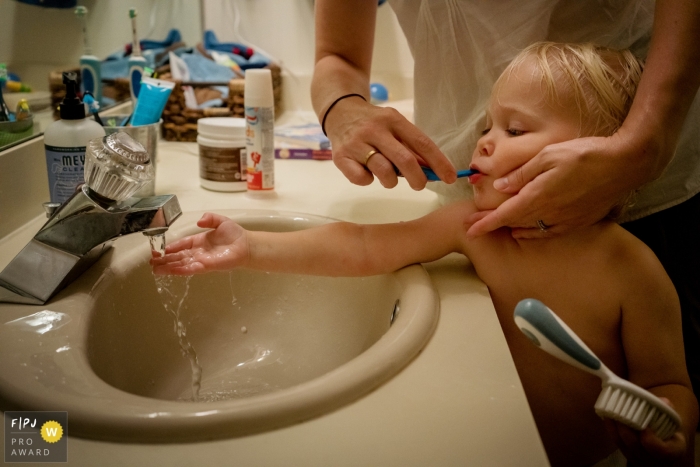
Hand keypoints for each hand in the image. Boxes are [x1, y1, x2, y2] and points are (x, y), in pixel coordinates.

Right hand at [150, 213, 248, 274]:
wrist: (246, 245)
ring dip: (168, 267)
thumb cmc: (234, 234)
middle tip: (151, 264)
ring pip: (181, 264)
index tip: (158, 251)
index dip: (170, 248)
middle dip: (164, 261)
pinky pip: (192, 269)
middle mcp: (198, 252)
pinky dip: (181, 270)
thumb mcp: (220, 221)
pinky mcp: (207, 266)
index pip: (181, 245)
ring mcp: (201, 260)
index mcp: (198, 241)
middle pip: (178, 257)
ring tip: (155, 271)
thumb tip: (199, 221)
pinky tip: (171, 271)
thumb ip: (209, 218)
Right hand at [324, 97, 456, 189]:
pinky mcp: (341, 157)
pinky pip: (361, 179)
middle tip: (420, 185)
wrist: (339, 112)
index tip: (451, 178)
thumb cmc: (374, 124)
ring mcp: (357, 143)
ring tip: (389, 177)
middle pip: (405, 160)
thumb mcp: (394, 127)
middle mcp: (375, 130)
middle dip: (418, 178)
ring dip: (391, 181)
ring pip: (383, 171)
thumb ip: (411, 147)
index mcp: (394, 120)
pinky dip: (368, 180)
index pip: (422, 143)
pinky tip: (366, 172)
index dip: (439, 162)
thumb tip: (434, 171)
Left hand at [466, 132, 650, 237]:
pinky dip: (532, 233)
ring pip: (530, 229)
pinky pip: (548, 233)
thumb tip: (499, 187)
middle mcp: (549, 213)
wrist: (624, 165)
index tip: (468, 229)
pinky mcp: (577, 222)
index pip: (505, 214)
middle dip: (493, 223)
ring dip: (511, 227)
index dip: (485, 223)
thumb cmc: (585, 155)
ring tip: (496, 224)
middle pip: (514, 222)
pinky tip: (525, 230)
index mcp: (538, 196)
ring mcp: (564, 220)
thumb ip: (522, 174)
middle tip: (475, 222)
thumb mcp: (548, 156)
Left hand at [603, 411, 687, 465]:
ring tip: (610, 414)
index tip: (645, 428)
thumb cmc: (670, 428)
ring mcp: (641, 461)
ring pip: (625, 448)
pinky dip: (612, 432)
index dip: (652, 442)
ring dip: (616, 431)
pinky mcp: (629, 456)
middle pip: (638, 449)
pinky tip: (608, 419)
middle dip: (627, 432)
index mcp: (674, 451)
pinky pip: (619, 446)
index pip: (664, 452)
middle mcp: (657, 460)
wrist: (666, 440)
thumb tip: (661, 401)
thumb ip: (668, 409)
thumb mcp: (674, 419)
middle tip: (619, 414)